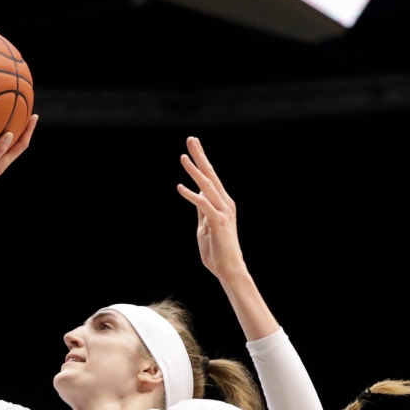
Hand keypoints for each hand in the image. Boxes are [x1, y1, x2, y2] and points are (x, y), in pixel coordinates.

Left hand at [176, 137, 248, 281]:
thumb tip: (196, 195)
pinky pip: (203, 205)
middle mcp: (224, 203)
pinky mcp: (218, 222)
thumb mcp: (205, 225)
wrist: (228, 269)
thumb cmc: (216, 250)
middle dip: (200, 156)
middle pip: (211, 175)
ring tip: (183, 157)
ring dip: (195, 171)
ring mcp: (222, 211)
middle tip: (191, 139)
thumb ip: (201, 209)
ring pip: (207, 186)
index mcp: (221, 203)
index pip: (210, 177)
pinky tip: (180, 187)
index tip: (192, 146)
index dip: (201, 161)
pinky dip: (192, 195)